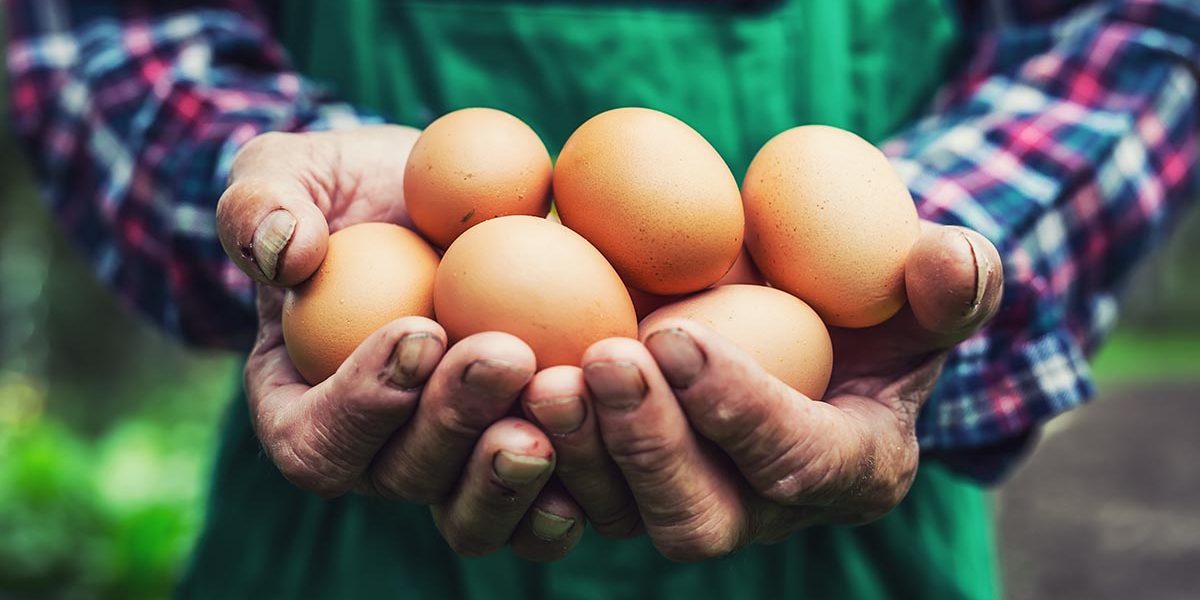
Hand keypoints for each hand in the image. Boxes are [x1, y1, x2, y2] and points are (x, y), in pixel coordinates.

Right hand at [216, 127, 584, 560]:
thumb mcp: (284, 175)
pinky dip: (576, 483)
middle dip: (455, 422)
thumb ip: (260, 206)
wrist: (431, 204)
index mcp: (301, 409)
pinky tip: (613, 438)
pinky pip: (542, 502)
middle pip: (405, 477)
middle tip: (507, 355)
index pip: (316, 441)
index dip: (364, 403)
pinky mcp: (519, 451)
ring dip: (516, 465)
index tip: (419, 330)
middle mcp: (377, 454)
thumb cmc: (344, 193)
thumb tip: (286, 252)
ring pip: (474, 508)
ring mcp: (451, 463)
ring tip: (560, 398)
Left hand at [522, 222, 1002, 559]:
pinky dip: (527, 461)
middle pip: (700, 517)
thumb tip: (943, 260)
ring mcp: (687, 503)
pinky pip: (566, 502)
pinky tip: (496, 398)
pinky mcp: (622, 487)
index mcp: (851, 469)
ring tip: (539, 373)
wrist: (797, 310)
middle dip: (648, 446)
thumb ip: (953, 277)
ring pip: (621, 517)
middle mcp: (765, 510)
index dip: (740, 409)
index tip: (680, 334)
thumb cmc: (872, 297)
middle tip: (601, 360)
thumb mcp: (928, 280)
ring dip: (577, 452)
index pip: (800, 463)